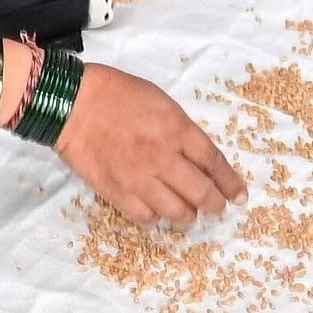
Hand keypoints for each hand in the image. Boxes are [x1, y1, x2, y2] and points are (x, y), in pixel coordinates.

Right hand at [57, 62, 246, 226]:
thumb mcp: (161, 102)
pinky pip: (145, 217)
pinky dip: (155, 218)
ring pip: (176, 212)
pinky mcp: (117, 192)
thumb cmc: (117, 94)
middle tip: (215, 208)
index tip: (239, 197)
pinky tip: (156, 213)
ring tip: (186, 215)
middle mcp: (164, 158)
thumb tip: (195, 156)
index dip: (230, 183)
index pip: (214, 163)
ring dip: (187, 217)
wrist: (74, 104)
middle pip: (201, 194)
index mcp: (178, 130)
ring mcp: (140, 178)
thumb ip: (181, 130)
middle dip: (214, 205)